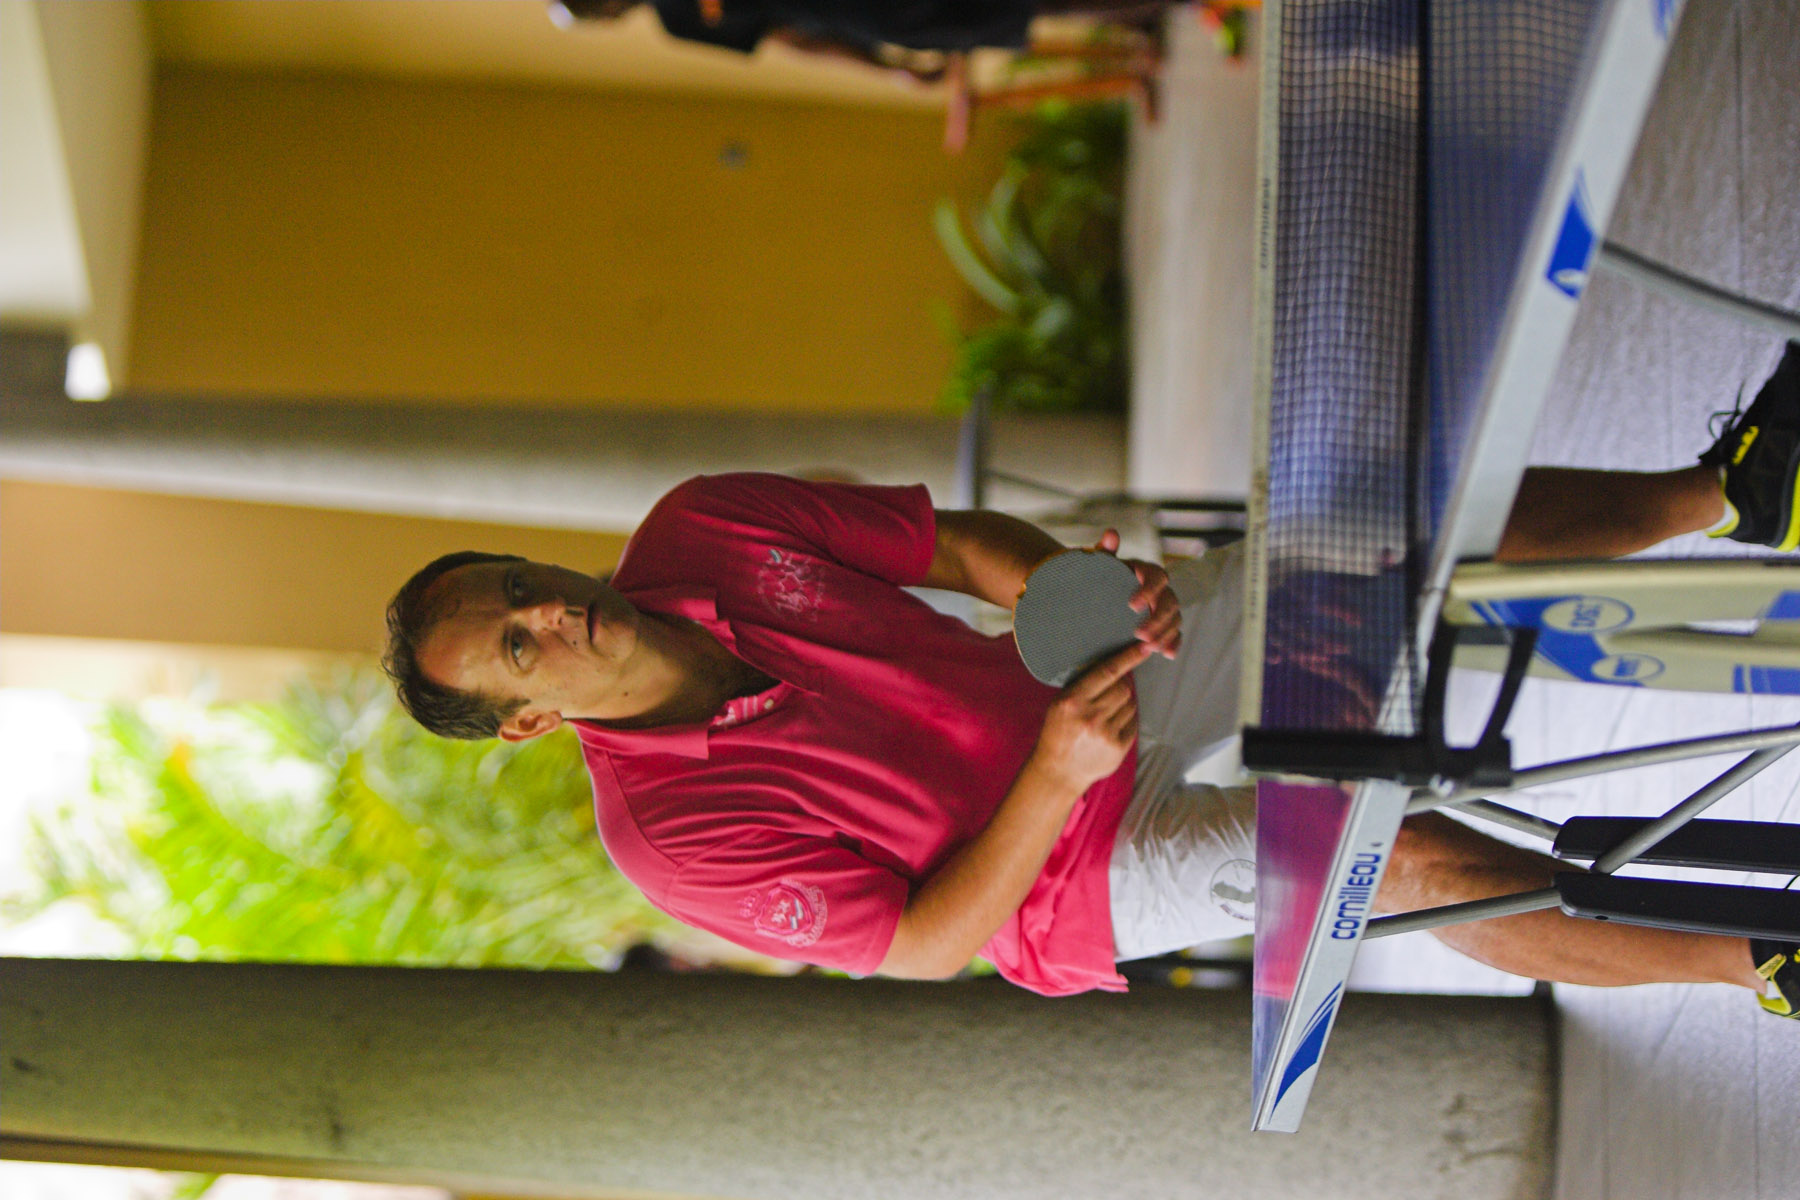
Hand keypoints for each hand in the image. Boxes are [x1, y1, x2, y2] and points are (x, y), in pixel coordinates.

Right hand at [1030, 639, 1148, 792]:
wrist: (1059, 770)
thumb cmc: (1058, 732)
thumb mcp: (1060, 704)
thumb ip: (1082, 686)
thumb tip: (1110, 664)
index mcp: (1073, 701)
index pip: (1107, 672)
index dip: (1128, 658)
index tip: (1143, 648)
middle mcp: (1091, 716)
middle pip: (1123, 688)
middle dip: (1120, 687)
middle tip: (1109, 695)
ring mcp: (1106, 734)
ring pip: (1130, 705)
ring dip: (1123, 705)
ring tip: (1106, 715)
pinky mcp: (1118, 748)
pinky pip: (1132, 723)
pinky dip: (1125, 721)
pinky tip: (1110, 728)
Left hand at [1093, 529, 1181, 658]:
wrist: (1103, 596)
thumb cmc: (1103, 578)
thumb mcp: (1101, 566)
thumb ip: (1105, 551)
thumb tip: (1111, 533)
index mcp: (1147, 571)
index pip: (1156, 577)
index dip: (1147, 590)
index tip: (1131, 606)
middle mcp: (1160, 589)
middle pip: (1169, 602)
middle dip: (1157, 619)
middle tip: (1139, 634)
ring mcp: (1165, 607)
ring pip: (1174, 619)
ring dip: (1165, 633)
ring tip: (1149, 647)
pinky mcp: (1165, 624)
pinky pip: (1175, 633)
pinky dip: (1173, 642)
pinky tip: (1167, 654)